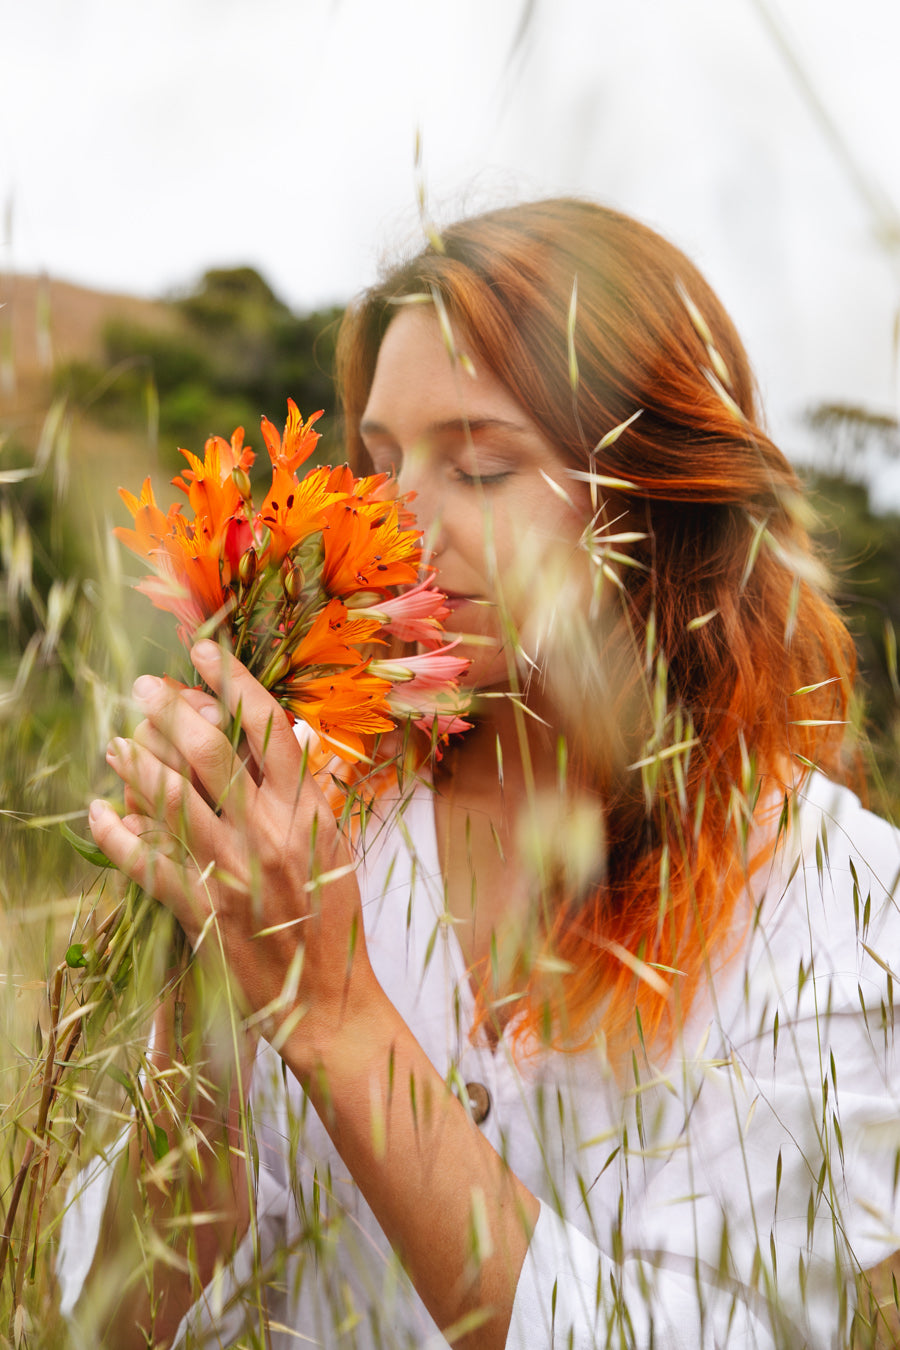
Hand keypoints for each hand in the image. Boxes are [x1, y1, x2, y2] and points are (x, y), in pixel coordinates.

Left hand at [89, 641, 374, 1071]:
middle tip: (143, 686)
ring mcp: (233, 872)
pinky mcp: (203, 910)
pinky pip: (149, 864)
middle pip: (211, 752)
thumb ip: (314, 791)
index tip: (206, 652)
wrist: (328, 998)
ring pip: (172, 800)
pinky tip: (100, 811)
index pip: (268, 729)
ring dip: (137, 763)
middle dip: (171, 709)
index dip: (234, 684)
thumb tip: (295, 738)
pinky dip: (119, 835)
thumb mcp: (336, 845)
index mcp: (307, 811)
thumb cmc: (334, 918)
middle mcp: (269, 833)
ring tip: (115, 741)